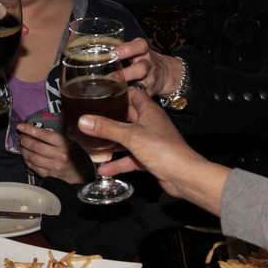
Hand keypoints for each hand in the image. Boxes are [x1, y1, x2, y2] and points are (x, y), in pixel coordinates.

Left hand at [18, 122, 87, 182]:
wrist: (86, 175)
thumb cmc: (79, 156)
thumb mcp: (72, 143)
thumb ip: (57, 138)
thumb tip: (38, 131)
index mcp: (65, 144)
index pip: (44, 135)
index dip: (30, 130)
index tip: (21, 126)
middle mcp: (59, 155)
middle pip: (36, 147)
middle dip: (25, 141)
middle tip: (21, 138)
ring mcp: (54, 167)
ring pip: (33, 158)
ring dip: (24, 152)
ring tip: (22, 148)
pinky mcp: (50, 176)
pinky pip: (34, 168)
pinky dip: (28, 162)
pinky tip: (27, 158)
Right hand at [82, 88, 227, 213]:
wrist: (184, 176)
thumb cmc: (164, 150)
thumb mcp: (131, 136)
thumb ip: (106, 128)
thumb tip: (83, 120)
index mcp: (149, 111)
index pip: (133, 94)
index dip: (118, 92)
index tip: (101, 91)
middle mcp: (150, 123)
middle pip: (127, 116)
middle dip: (110, 117)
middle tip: (91, 115)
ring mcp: (150, 141)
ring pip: (127, 138)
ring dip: (112, 141)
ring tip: (92, 140)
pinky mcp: (149, 158)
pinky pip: (130, 158)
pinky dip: (118, 162)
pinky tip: (103, 168)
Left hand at [114, 38, 180, 95]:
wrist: (164, 73)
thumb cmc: (141, 59)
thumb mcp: (135, 50)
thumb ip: (120, 50)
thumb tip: (92, 53)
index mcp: (143, 51)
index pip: (140, 46)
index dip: (128, 49)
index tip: (115, 52)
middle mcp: (148, 64)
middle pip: (141, 68)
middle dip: (127, 73)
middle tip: (111, 76)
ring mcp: (150, 79)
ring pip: (142, 84)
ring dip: (127, 88)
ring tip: (114, 90)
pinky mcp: (150, 92)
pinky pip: (140, 96)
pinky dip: (130, 99)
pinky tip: (119, 100)